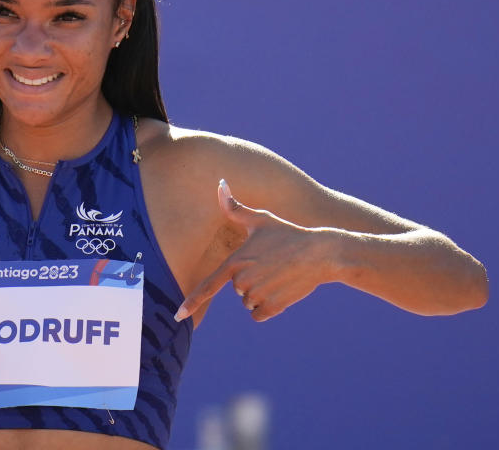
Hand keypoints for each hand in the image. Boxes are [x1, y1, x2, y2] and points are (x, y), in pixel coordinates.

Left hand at [175, 179, 333, 322]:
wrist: (320, 253)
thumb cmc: (287, 233)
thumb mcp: (260, 219)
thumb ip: (235, 208)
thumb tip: (220, 184)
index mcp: (235, 262)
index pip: (208, 286)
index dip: (191, 302)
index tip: (178, 316)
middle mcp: (243, 281)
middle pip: (235, 290)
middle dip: (249, 281)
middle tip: (269, 265)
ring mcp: (259, 295)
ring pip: (247, 303)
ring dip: (259, 294)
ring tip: (277, 275)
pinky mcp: (273, 307)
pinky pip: (258, 315)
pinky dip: (267, 307)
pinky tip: (280, 290)